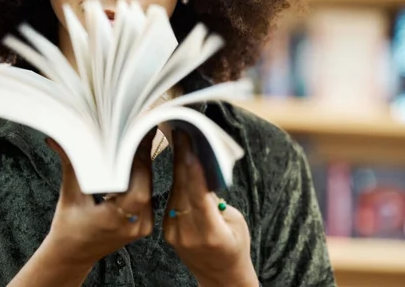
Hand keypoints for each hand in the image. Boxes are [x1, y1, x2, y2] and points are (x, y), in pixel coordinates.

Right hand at [43, 128, 156, 267]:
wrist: (74, 254)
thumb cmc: (68, 227)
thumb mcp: (69, 196)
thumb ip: (71, 166)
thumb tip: (57, 140)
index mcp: (115, 220)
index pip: (137, 185)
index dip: (141, 159)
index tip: (138, 135)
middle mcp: (134, 225)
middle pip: (147, 183)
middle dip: (143, 157)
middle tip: (140, 131)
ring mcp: (142, 226)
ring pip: (150, 187)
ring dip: (144, 165)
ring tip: (140, 141)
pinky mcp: (145, 223)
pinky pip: (148, 195)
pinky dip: (143, 178)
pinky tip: (139, 160)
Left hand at [163, 131, 258, 286]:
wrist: (220, 276)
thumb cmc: (236, 245)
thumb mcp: (236, 221)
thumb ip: (217, 199)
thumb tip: (202, 173)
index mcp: (211, 232)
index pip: (198, 194)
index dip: (193, 168)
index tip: (189, 145)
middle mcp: (188, 233)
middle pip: (182, 188)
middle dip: (182, 158)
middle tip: (182, 132)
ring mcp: (174, 233)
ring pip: (175, 191)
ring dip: (178, 166)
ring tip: (180, 141)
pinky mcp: (168, 231)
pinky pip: (172, 200)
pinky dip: (177, 181)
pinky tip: (179, 164)